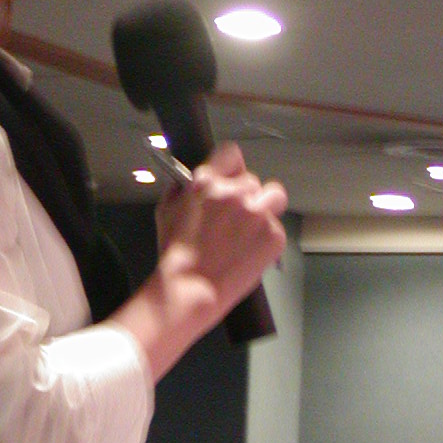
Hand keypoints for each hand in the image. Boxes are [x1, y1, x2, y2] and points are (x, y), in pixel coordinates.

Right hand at [112, 144, 287, 381]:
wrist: (191, 288)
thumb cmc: (176, 254)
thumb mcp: (166, 211)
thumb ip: (182, 189)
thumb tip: (192, 181)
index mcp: (208, 182)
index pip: (231, 153)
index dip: (231, 166)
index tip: (230, 176)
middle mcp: (236, 193)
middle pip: (252, 180)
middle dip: (245, 195)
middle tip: (235, 217)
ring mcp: (258, 214)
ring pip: (274, 196)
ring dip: (265, 207)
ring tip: (251, 228)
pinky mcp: (274, 235)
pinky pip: (276, 227)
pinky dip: (266, 238)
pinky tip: (249, 251)